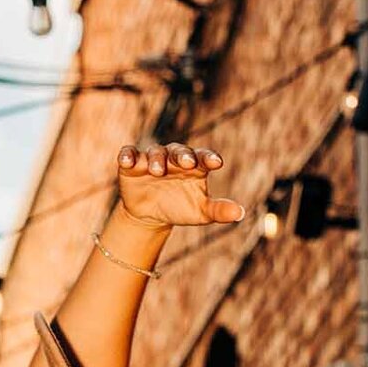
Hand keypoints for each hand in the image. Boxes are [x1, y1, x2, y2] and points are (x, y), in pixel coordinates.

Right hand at [115, 140, 244, 228]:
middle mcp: (174, 158)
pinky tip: (127, 161)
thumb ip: (219, 210)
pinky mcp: (132, 163)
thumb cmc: (180, 208)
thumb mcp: (200, 212)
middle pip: (180, 151)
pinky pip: (129, 154)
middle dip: (183, 155)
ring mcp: (153, 158)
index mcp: (195, 166)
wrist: (150, 216)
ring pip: (156, 152)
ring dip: (157, 159)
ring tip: (157, 171)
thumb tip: (240, 213)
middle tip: (187, 163)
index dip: (209, 158)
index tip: (217, 163)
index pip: (204, 157)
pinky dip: (127, 155)